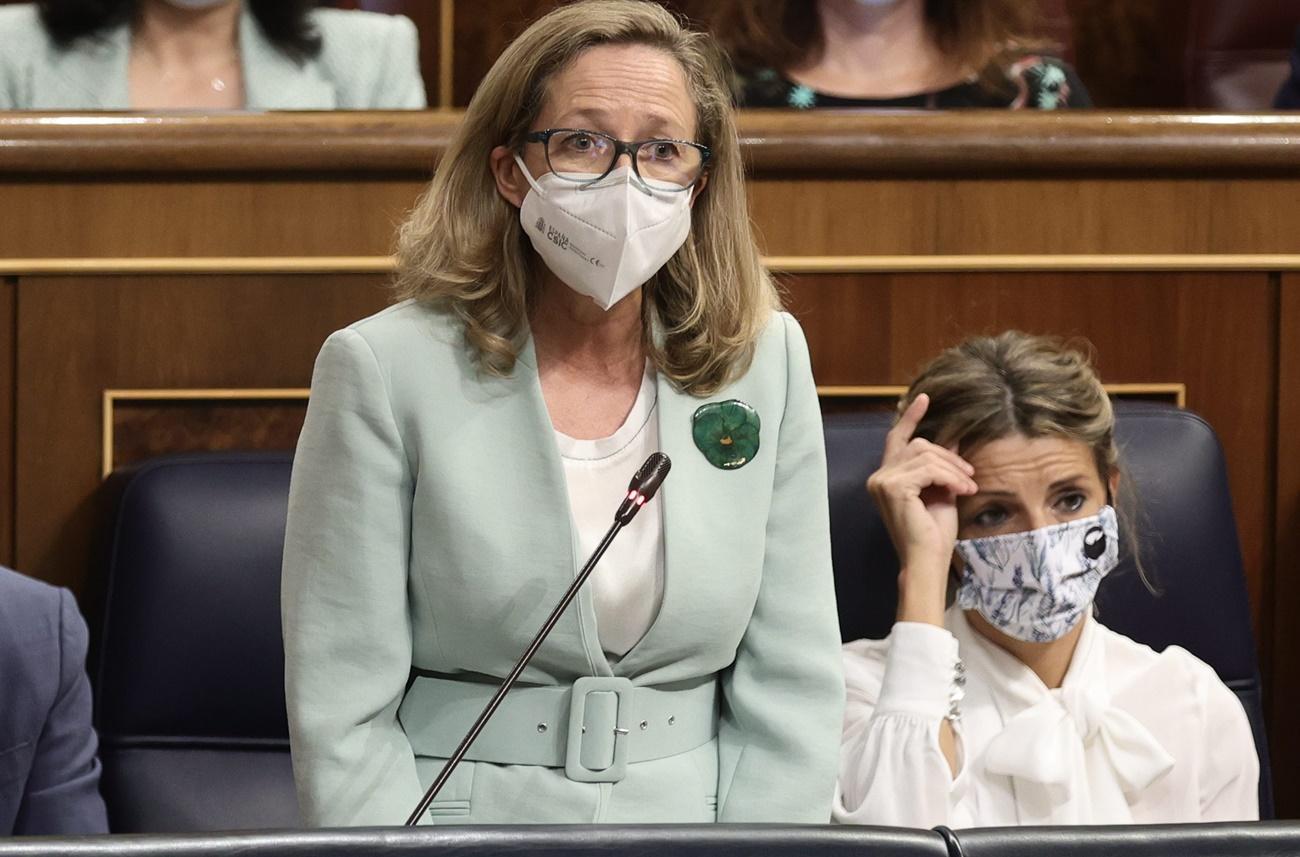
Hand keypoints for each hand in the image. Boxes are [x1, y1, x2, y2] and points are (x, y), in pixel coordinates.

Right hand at [866, 394, 977, 626]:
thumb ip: (941, 465)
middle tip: (968, 476)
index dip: (911, 417)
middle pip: (918, 445)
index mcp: (886, 478)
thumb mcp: (941, 490)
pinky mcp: (893, 487)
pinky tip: (961, 491)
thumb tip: (953, 437)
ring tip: (967, 487)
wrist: (927, 559)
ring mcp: (883, 481)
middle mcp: (879, 477)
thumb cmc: (933, 533)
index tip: (924, 399)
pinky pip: (928, 469)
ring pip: (925, 455)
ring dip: (953, 470)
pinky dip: (949, 478)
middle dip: (948, 456)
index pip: (897, 439)